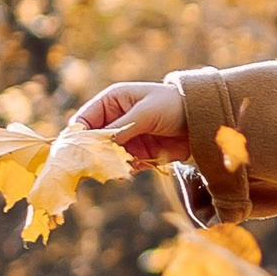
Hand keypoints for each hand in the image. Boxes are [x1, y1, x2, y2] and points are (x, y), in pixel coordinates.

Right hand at [68, 77, 188, 169]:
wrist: (201, 118)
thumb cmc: (172, 105)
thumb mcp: (144, 113)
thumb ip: (121, 128)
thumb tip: (99, 145)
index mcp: (112, 102)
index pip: (85, 120)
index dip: (78, 135)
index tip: (74, 151)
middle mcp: (115, 120)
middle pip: (93, 141)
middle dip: (90, 153)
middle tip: (88, 166)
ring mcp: (126, 138)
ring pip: (107, 155)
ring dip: (107, 164)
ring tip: (109, 170)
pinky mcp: (139, 154)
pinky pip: (124, 165)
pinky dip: (123, 170)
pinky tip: (125, 173)